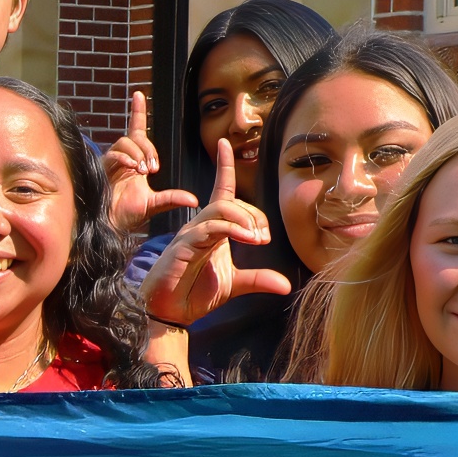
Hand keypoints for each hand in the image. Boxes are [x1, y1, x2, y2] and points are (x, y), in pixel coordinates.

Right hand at [101, 87, 177, 236]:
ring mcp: (111, 161)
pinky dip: (125, 158)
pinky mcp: (101, 167)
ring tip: (144, 171)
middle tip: (153, 168)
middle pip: (136, 136)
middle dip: (148, 148)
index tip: (138, 94)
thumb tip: (194, 200)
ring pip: (126, 142)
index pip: (136, 129)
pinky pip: (114, 153)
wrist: (111, 225)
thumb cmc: (129, 214)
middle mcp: (122, 157)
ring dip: (138, 153)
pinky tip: (133, 169)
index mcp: (134, 160)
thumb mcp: (156, 204)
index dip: (137, 111)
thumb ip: (173, 198)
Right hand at [144, 138, 294, 327]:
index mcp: (211, 229)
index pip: (219, 190)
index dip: (223, 165)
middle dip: (253, 214)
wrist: (171, 313)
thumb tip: (286, 285)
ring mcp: (190, 234)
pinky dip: (233, 229)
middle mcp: (199, 226)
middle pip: (229, 200)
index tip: (224, 143)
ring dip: (245, 219)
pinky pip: (211, 228)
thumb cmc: (195, 295)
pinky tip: (247, 239)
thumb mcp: (235, 285)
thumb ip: (258, 279)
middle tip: (263, 239)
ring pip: (220, 208)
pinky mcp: (184, 246)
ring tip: (257, 239)